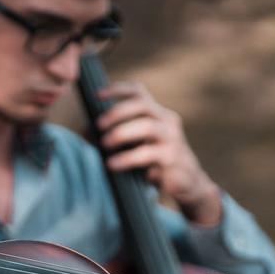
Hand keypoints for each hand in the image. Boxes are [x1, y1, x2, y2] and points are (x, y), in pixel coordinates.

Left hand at [96, 81, 221, 224]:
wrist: (188, 183)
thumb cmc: (156, 162)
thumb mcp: (136, 145)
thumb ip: (115, 136)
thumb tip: (86, 131)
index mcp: (157, 114)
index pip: (139, 92)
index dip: (118, 89)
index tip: (97, 95)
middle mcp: (167, 121)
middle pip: (142, 105)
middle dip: (117, 112)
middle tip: (98, 125)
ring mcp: (172, 139)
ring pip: (147, 127)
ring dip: (122, 133)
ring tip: (104, 144)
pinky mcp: (172, 158)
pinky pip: (148, 154)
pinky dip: (127, 158)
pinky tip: (113, 165)